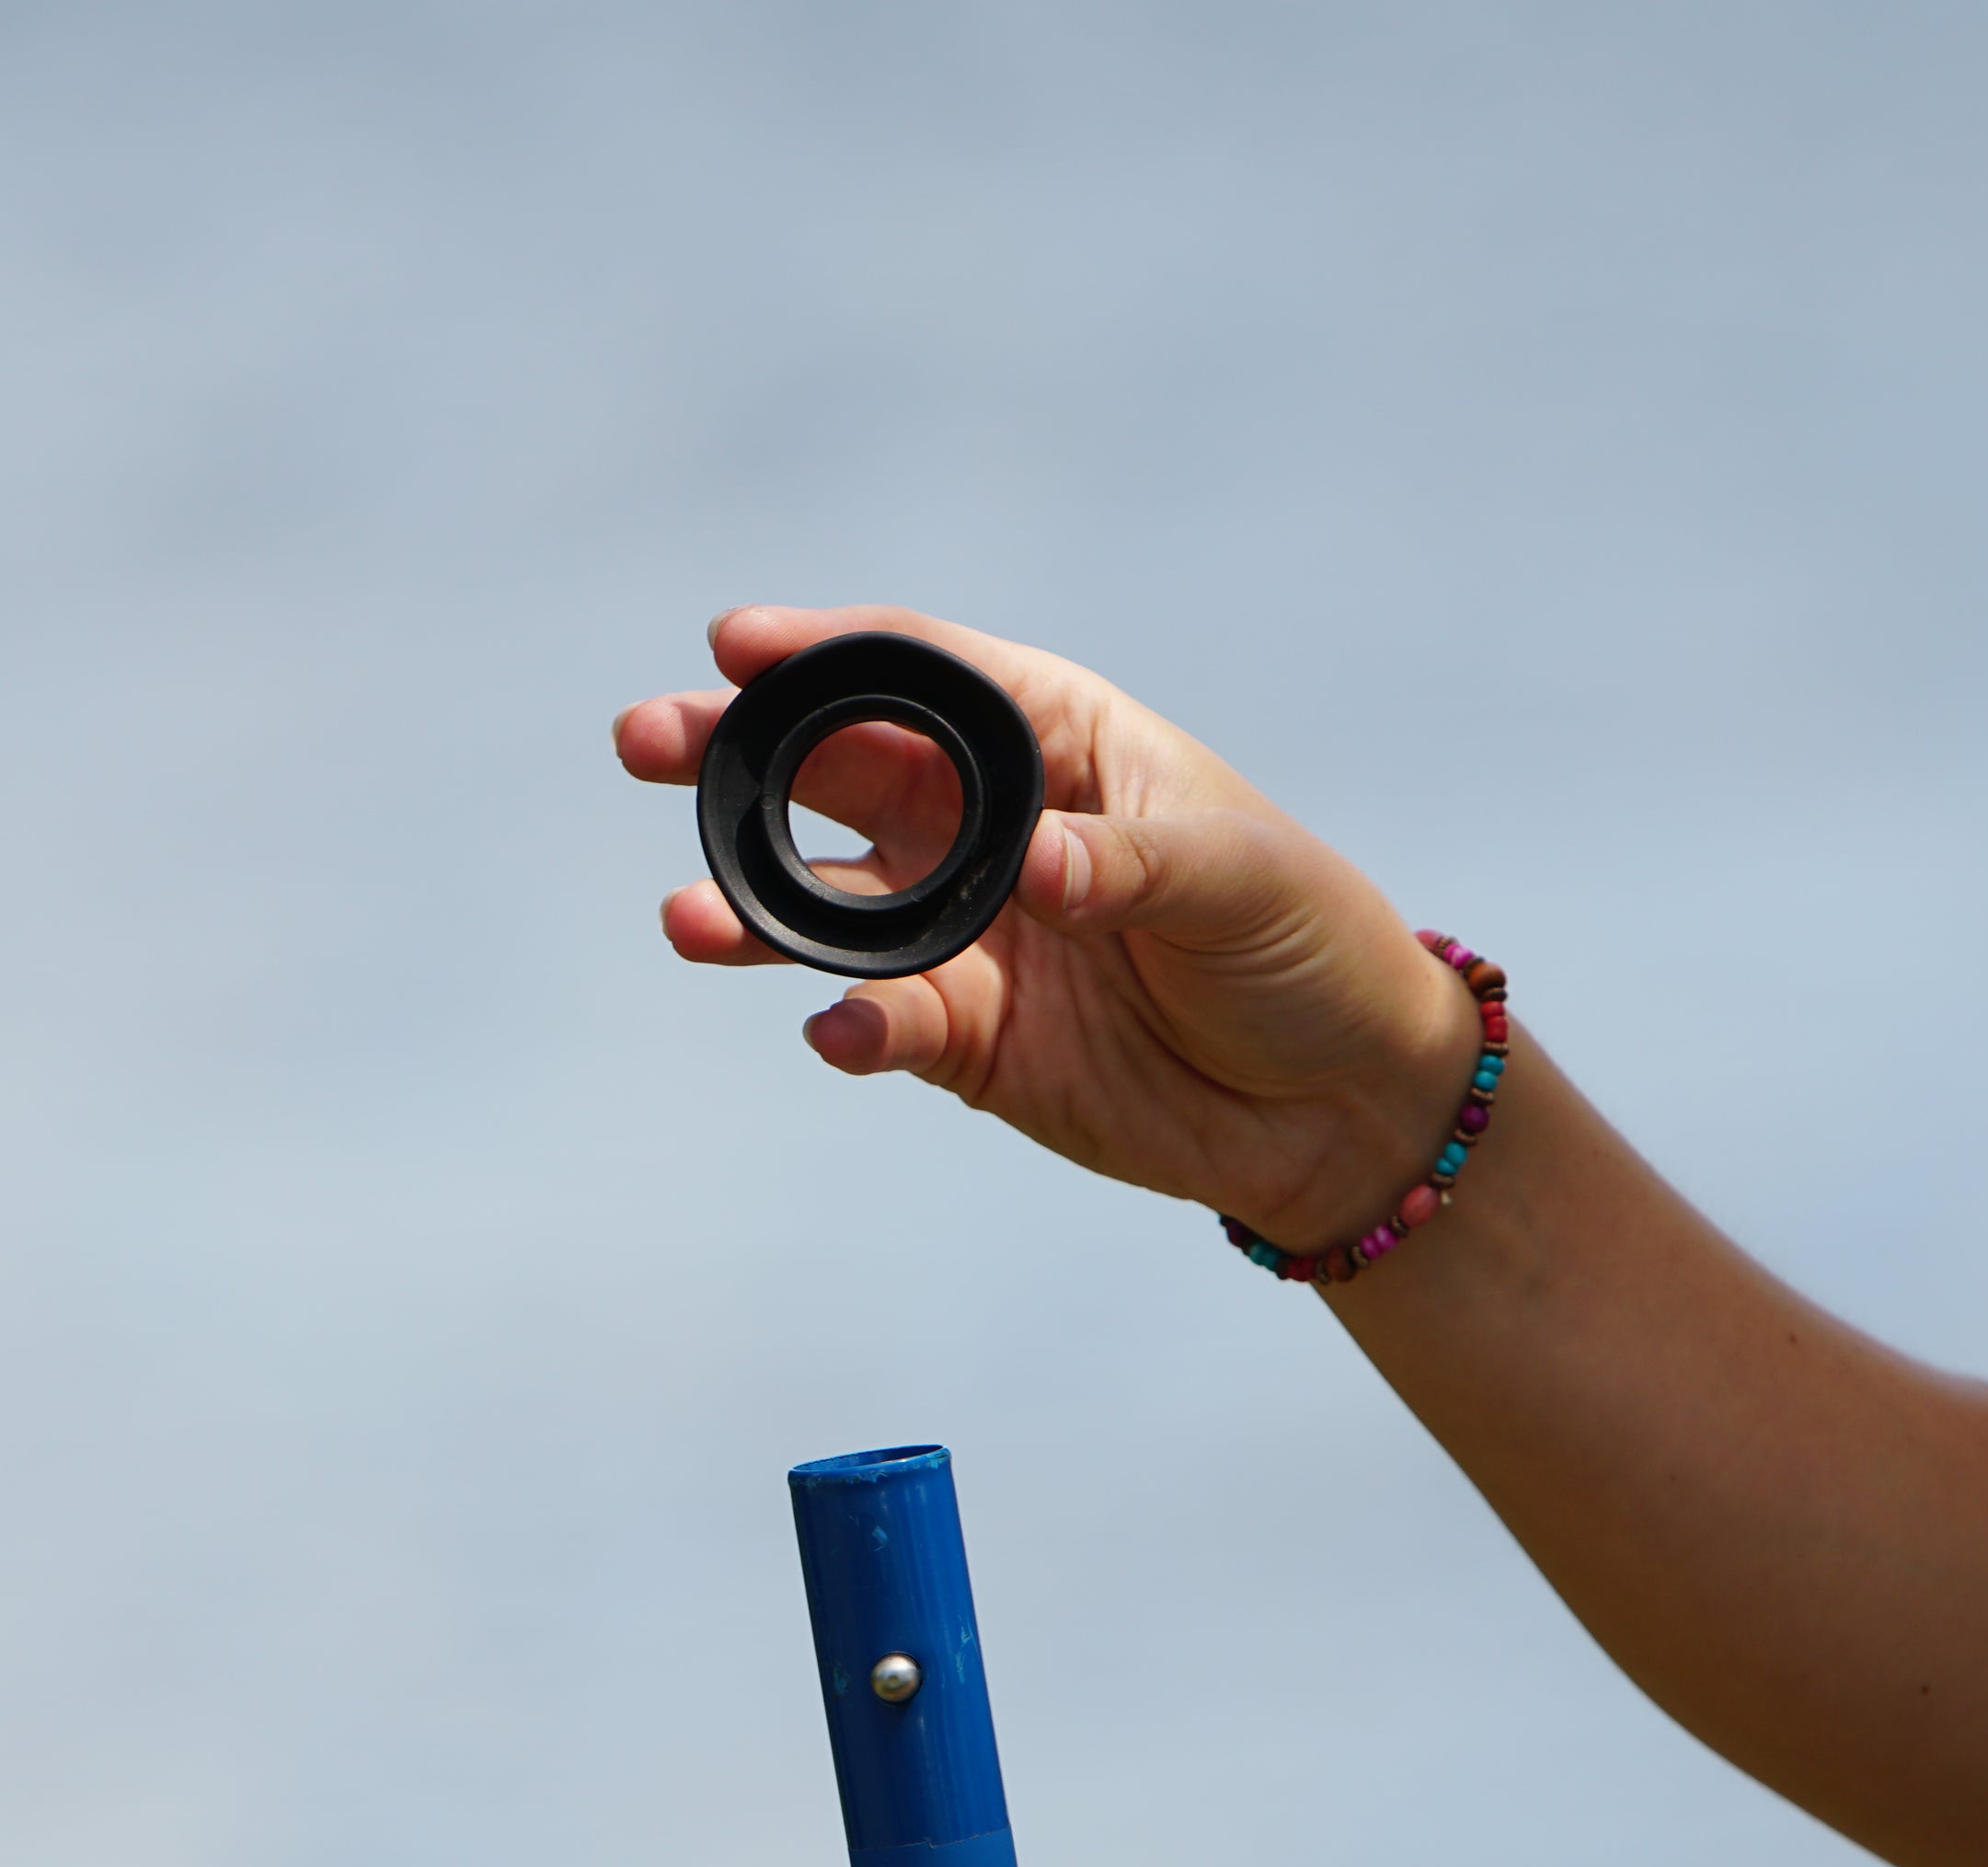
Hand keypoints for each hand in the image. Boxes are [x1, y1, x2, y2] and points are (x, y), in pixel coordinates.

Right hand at [615, 604, 1481, 1250]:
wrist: (1340, 1103)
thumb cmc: (1307, 944)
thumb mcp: (1241, 877)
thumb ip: (1128, 864)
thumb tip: (1034, 868)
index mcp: (1055, 740)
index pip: (920, 675)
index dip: (824, 652)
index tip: (733, 641)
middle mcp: (987, 824)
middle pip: (835, 771)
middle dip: (737, 754)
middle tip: (647, 740)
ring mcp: (964, 931)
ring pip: (826, 904)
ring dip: (751, 906)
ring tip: (687, 919)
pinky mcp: (964, 1038)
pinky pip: (881, 1020)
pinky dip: (850, 1025)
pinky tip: (837, 1030)